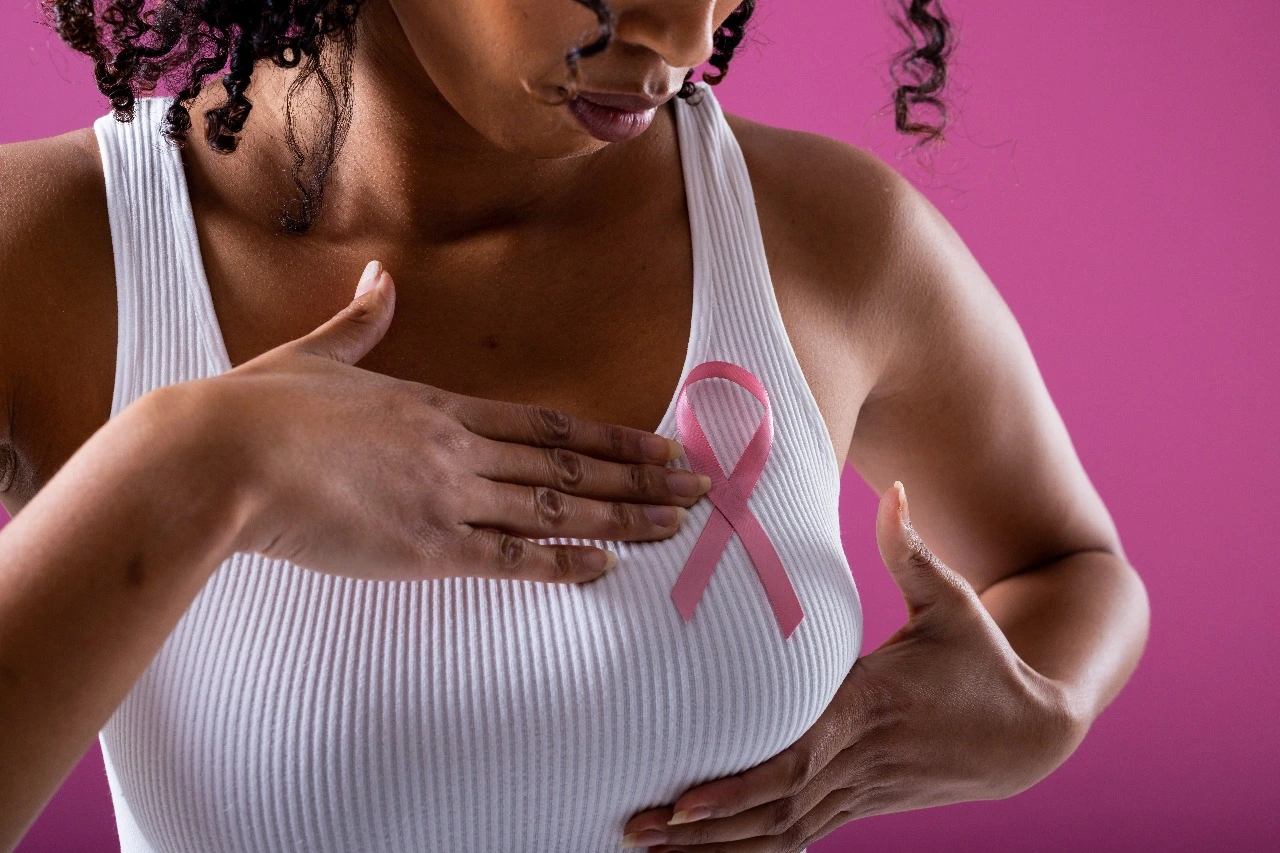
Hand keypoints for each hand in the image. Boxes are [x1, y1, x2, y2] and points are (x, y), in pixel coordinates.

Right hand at [177, 260, 711, 583]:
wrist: (219, 456)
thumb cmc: (260, 406)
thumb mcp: (318, 355)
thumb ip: (362, 322)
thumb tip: (380, 278)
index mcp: (439, 406)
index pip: (547, 423)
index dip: (610, 436)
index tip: (658, 443)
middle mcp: (459, 449)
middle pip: (570, 463)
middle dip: (640, 477)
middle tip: (698, 485)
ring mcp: (449, 497)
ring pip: (557, 508)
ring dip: (623, 517)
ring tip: (677, 523)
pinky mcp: (427, 546)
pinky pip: (512, 557)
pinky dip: (564, 562)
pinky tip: (606, 566)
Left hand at [621, 481, 1086, 851]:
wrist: (1032, 734)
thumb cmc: (983, 658)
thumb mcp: (954, 603)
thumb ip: (912, 552)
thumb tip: (897, 490)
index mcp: (872, 707)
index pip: (798, 758)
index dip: (741, 785)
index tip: (686, 799)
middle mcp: (861, 759)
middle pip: (773, 806)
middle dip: (704, 824)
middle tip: (637, 828)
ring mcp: (862, 790)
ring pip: (782, 832)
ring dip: (717, 847)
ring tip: (648, 845)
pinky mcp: (863, 804)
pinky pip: (800, 836)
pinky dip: (752, 850)